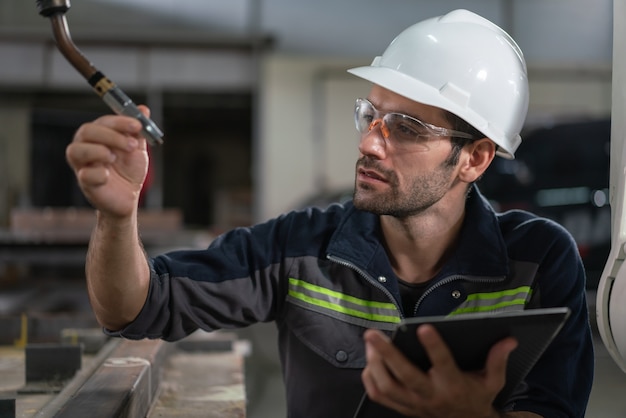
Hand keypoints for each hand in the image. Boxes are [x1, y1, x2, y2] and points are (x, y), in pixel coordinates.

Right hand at [66, 106, 149, 217]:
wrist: (129, 196)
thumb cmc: (128, 171)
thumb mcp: (137, 149)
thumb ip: (138, 131)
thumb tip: (143, 109)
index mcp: (98, 136)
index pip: (102, 121)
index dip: (119, 121)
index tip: (137, 125)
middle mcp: (86, 147)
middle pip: (86, 131)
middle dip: (111, 135)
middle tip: (132, 145)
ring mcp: (83, 166)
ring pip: (75, 150)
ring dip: (98, 150)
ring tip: (115, 158)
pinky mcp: (86, 184)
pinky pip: (84, 175)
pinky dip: (98, 173)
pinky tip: (108, 175)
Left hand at [361, 325, 517, 417]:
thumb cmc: (476, 399)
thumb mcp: (492, 382)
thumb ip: (497, 360)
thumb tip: (508, 341)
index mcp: (453, 386)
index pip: (443, 364)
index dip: (434, 346)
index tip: (425, 327)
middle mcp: (431, 395)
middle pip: (405, 376)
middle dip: (387, 354)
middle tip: (373, 334)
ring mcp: (414, 404)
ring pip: (387, 387)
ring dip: (375, 365)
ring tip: (370, 345)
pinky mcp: (403, 408)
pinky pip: (380, 396)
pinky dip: (370, 380)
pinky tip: (369, 363)